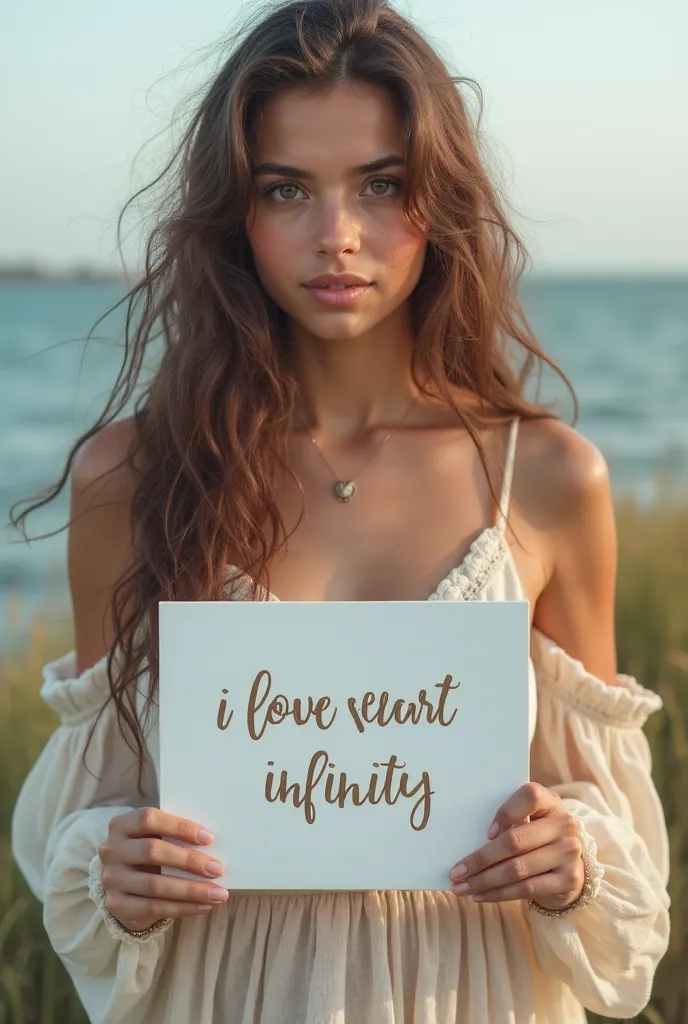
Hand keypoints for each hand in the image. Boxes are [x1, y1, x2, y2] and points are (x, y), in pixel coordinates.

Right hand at [99, 807, 227, 931]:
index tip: (208, 838)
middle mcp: (111, 850)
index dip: (179, 827)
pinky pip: (154, 908)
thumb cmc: (148, 851)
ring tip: (218, 894)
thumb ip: (174, 835)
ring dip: (192, 890)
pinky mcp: (116, 905)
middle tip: (217, 869)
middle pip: (153, 851)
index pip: (149, 819)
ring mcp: (111, 879)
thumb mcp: (153, 836)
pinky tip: (204, 906)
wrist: (122, 882)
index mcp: (122, 825)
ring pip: (155, 885)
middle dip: (190, 861)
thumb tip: (212, 844)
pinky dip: (183, 908)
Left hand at [448, 782, 584, 909]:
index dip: (506, 813)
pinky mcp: (568, 880)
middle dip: (480, 859)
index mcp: (550, 802)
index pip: (530, 797)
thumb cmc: (536, 836)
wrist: (570, 863)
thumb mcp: (528, 819)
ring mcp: (569, 853)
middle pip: (516, 841)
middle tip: (455, 872)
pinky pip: (526, 889)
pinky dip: (499, 894)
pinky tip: (480, 895)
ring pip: (517, 869)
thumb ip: (507, 821)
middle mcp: (564, 825)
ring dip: (484, 881)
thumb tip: (464, 841)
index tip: (485, 833)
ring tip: (461, 888)